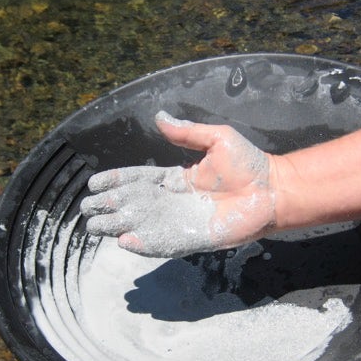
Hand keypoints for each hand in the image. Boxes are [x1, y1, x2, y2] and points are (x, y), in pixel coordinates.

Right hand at [80, 111, 276, 257]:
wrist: (273, 190)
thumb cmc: (249, 164)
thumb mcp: (215, 138)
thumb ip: (185, 132)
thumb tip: (158, 117)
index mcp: (176, 178)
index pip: (138, 180)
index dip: (116, 182)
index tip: (94, 184)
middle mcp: (173, 201)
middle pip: (133, 204)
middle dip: (109, 207)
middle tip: (87, 209)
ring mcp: (181, 221)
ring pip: (142, 225)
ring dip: (118, 226)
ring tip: (95, 227)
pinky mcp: (193, 238)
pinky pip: (163, 242)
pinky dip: (143, 243)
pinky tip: (124, 241)